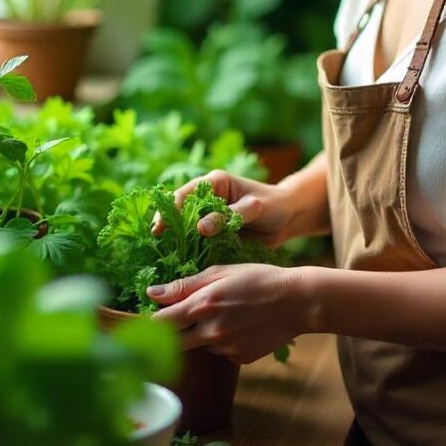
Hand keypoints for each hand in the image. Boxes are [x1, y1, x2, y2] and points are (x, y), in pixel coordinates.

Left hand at [147, 264, 306, 364]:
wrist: (297, 301)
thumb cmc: (259, 278)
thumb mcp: (221, 272)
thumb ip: (185, 285)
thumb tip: (152, 293)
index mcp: (202, 306)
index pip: (160, 323)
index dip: (148, 322)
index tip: (145, 318)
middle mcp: (209, 332)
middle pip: (173, 342)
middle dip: (170, 334)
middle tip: (179, 319)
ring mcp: (225, 348)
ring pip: (200, 345)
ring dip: (202, 334)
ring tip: (226, 313)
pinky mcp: (239, 359)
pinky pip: (221, 352)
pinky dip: (224, 341)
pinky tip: (241, 325)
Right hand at [151, 169, 294, 245]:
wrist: (288, 218)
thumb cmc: (274, 205)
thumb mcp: (253, 208)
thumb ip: (227, 217)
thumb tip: (200, 228)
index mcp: (214, 183)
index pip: (184, 194)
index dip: (169, 210)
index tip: (159, 228)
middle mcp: (208, 198)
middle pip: (179, 211)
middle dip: (167, 227)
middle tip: (156, 245)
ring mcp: (210, 216)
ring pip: (185, 228)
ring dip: (176, 241)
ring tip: (163, 256)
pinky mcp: (214, 233)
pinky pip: (197, 241)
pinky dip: (189, 250)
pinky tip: (180, 262)